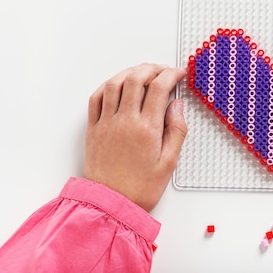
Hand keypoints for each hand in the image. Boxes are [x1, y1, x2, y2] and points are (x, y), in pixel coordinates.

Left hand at [84, 63, 186, 211]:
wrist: (111, 205)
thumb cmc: (140, 188)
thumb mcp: (169, 162)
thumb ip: (176, 130)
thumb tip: (177, 106)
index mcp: (146, 129)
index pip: (159, 88)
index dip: (171, 75)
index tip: (178, 73)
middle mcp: (125, 121)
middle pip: (136, 78)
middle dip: (151, 68)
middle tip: (162, 70)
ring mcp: (106, 123)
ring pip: (114, 84)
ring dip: (130, 72)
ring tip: (142, 72)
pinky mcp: (93, 129)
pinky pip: (96, 98)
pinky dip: (108, 85)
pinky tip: (117, 85)